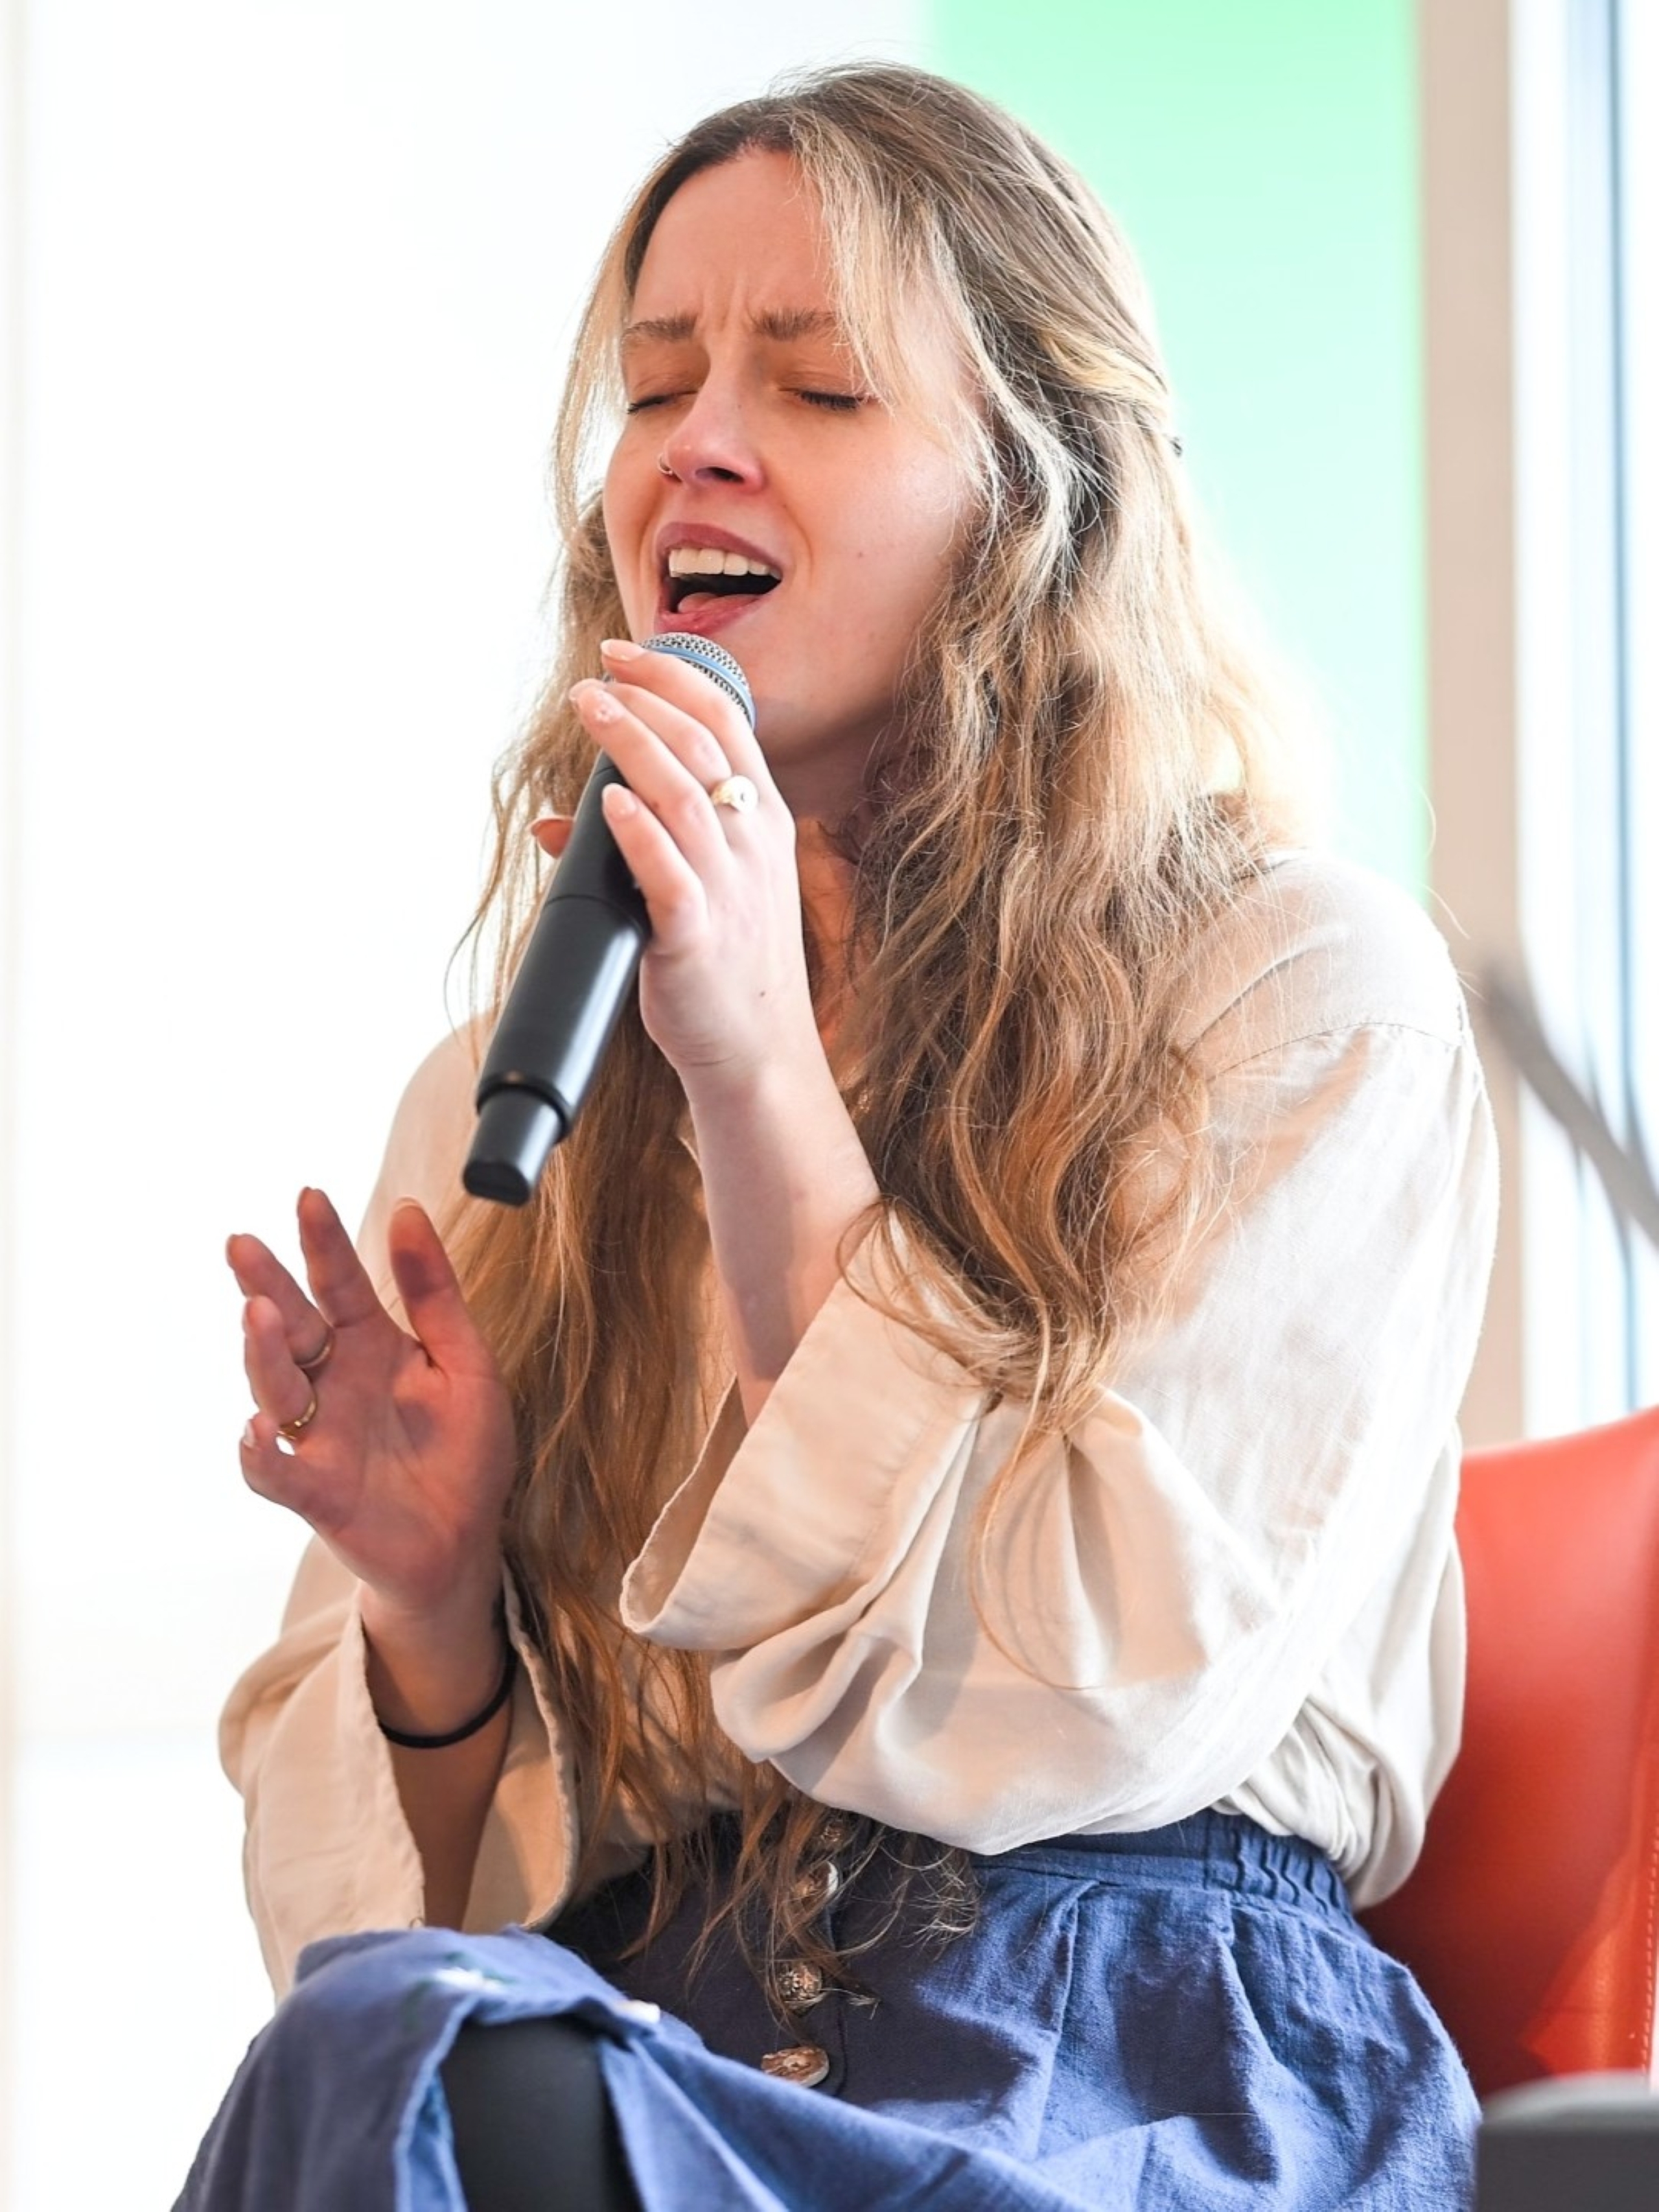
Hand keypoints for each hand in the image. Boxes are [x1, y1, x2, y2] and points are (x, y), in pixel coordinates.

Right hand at [228, 1188, 515, 1623]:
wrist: (467, 1542)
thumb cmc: (465, 1451)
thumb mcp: (465, 1361)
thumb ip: (435, 1292)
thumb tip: (406, 1210)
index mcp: (372, 1347)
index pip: (340, 1285)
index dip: (324, 1243)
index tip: (310, 1196)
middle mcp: (336, 1386)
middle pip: (291, 1328)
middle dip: (266, 1286)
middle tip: (242, 1246)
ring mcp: (321, 1437)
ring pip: (276, 1389)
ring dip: (263, 1354)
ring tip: (260, 1315)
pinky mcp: (317, 1493)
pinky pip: (276, 1473)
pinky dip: (260, 1453)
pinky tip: (259, 1430)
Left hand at [559, 639, 820, 1085]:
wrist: (758, 1053)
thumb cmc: (724, 968)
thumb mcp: (699, 892)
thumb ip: (640, 845)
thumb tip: (553, 824)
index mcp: (763, 823)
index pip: (727, 723)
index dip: (675, 677)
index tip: (623, 653)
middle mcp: (753, 845)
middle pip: (703, 745)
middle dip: (645, 700)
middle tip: (592, 680)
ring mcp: (730, 889)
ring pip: (683, 795)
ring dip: (633, 743)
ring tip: (589, 709)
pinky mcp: (697, 936)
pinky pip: (668, 873)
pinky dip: (637, 831)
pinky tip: (608, 801)